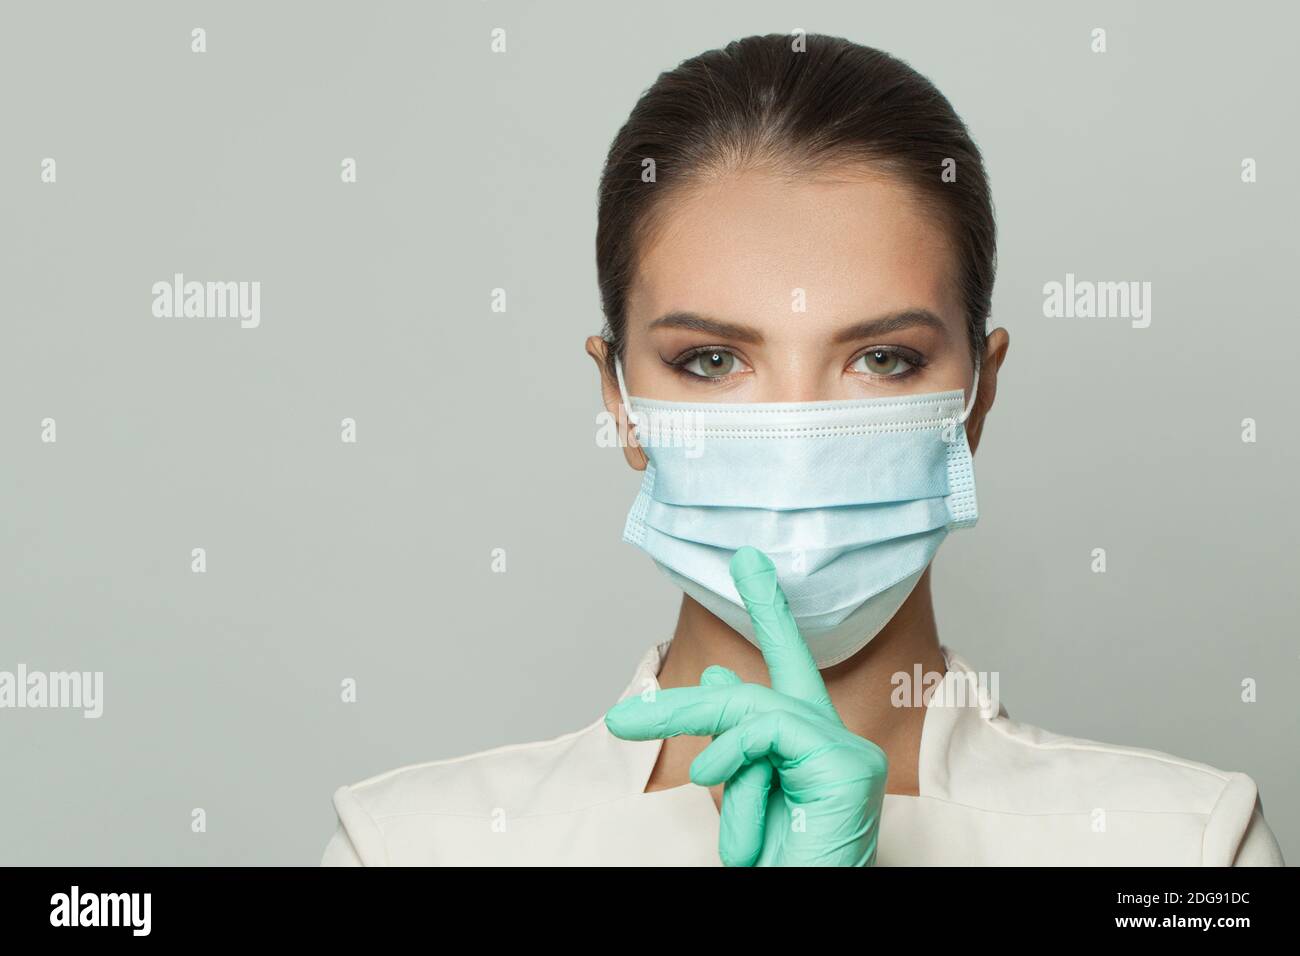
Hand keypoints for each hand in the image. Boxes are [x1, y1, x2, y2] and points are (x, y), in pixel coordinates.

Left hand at [604, 546, 887, 865]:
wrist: (801, 901)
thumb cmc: (779, 860)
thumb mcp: (739, 792)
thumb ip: (731, 736)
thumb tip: (717, 677)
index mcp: (810, 744)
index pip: (789, 664)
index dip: (768, 610)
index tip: (747, 560)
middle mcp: (837, 741)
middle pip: (752, 694)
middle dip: (683, 706)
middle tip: (621, 721)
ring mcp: (850, 753)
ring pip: (754, 711)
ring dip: (710, 749)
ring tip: (699, 782)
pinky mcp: (850, 767)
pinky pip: (769, 732)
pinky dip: (733, 753)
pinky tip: (713, 776)